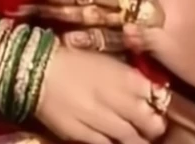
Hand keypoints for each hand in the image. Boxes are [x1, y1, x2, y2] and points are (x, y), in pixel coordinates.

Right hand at [33, 45, 167, 143]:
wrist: (36, 69)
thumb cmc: (72, 60)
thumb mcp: (104, 60)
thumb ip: (127, 76)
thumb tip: (149, 91)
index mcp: (120, 73)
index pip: (152, 94)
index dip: (158, 104)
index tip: (157, 108)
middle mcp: (113, 95)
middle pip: (146, 120)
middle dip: (153, 126)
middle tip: (153, 128)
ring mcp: (96, 116)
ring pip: (128, 136)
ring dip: (136, 139)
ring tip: (137, 139)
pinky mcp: (80, 132)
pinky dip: (113, 143)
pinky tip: (114, 140)